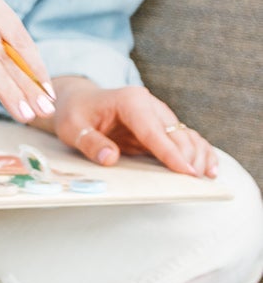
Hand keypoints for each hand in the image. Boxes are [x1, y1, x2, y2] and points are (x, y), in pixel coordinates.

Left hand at [52, 78, 217, 177]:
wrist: (78, 102)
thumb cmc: (75, 114)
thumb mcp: (73, 128)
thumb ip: (90, 143)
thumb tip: (110, 158)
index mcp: (130, 101)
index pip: (153, 130)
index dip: (170, 152)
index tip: (185, 171)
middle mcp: (149, 104)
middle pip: (176, 133)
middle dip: (187, 157)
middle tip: (193, 182)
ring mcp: (158, 115)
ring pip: (186, 136)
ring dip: (198, 155)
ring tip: (206, 177)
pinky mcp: (161, 126)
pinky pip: (185, 138)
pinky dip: (199, 152)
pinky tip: (209, 167)